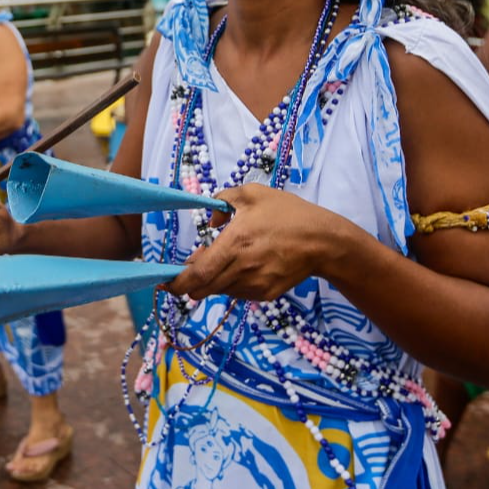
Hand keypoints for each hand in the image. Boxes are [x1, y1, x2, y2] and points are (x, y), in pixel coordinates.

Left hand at [166, 184, 345, 301]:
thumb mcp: (253, 194)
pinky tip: (243, 267)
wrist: (323, 241)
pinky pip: (237, 293)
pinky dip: (231, 283)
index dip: (178, 283)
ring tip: (224, 261)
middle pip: (203, 288)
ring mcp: (255, 284)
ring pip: (219, 291)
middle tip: (186, 272)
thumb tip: (209, 222)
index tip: (165, 282)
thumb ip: (223, 201)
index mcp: (235, 243)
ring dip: (211, 281)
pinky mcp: (265, 294)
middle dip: (189, 283)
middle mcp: (242, 268)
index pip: (198, 274)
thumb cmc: (288, 213)